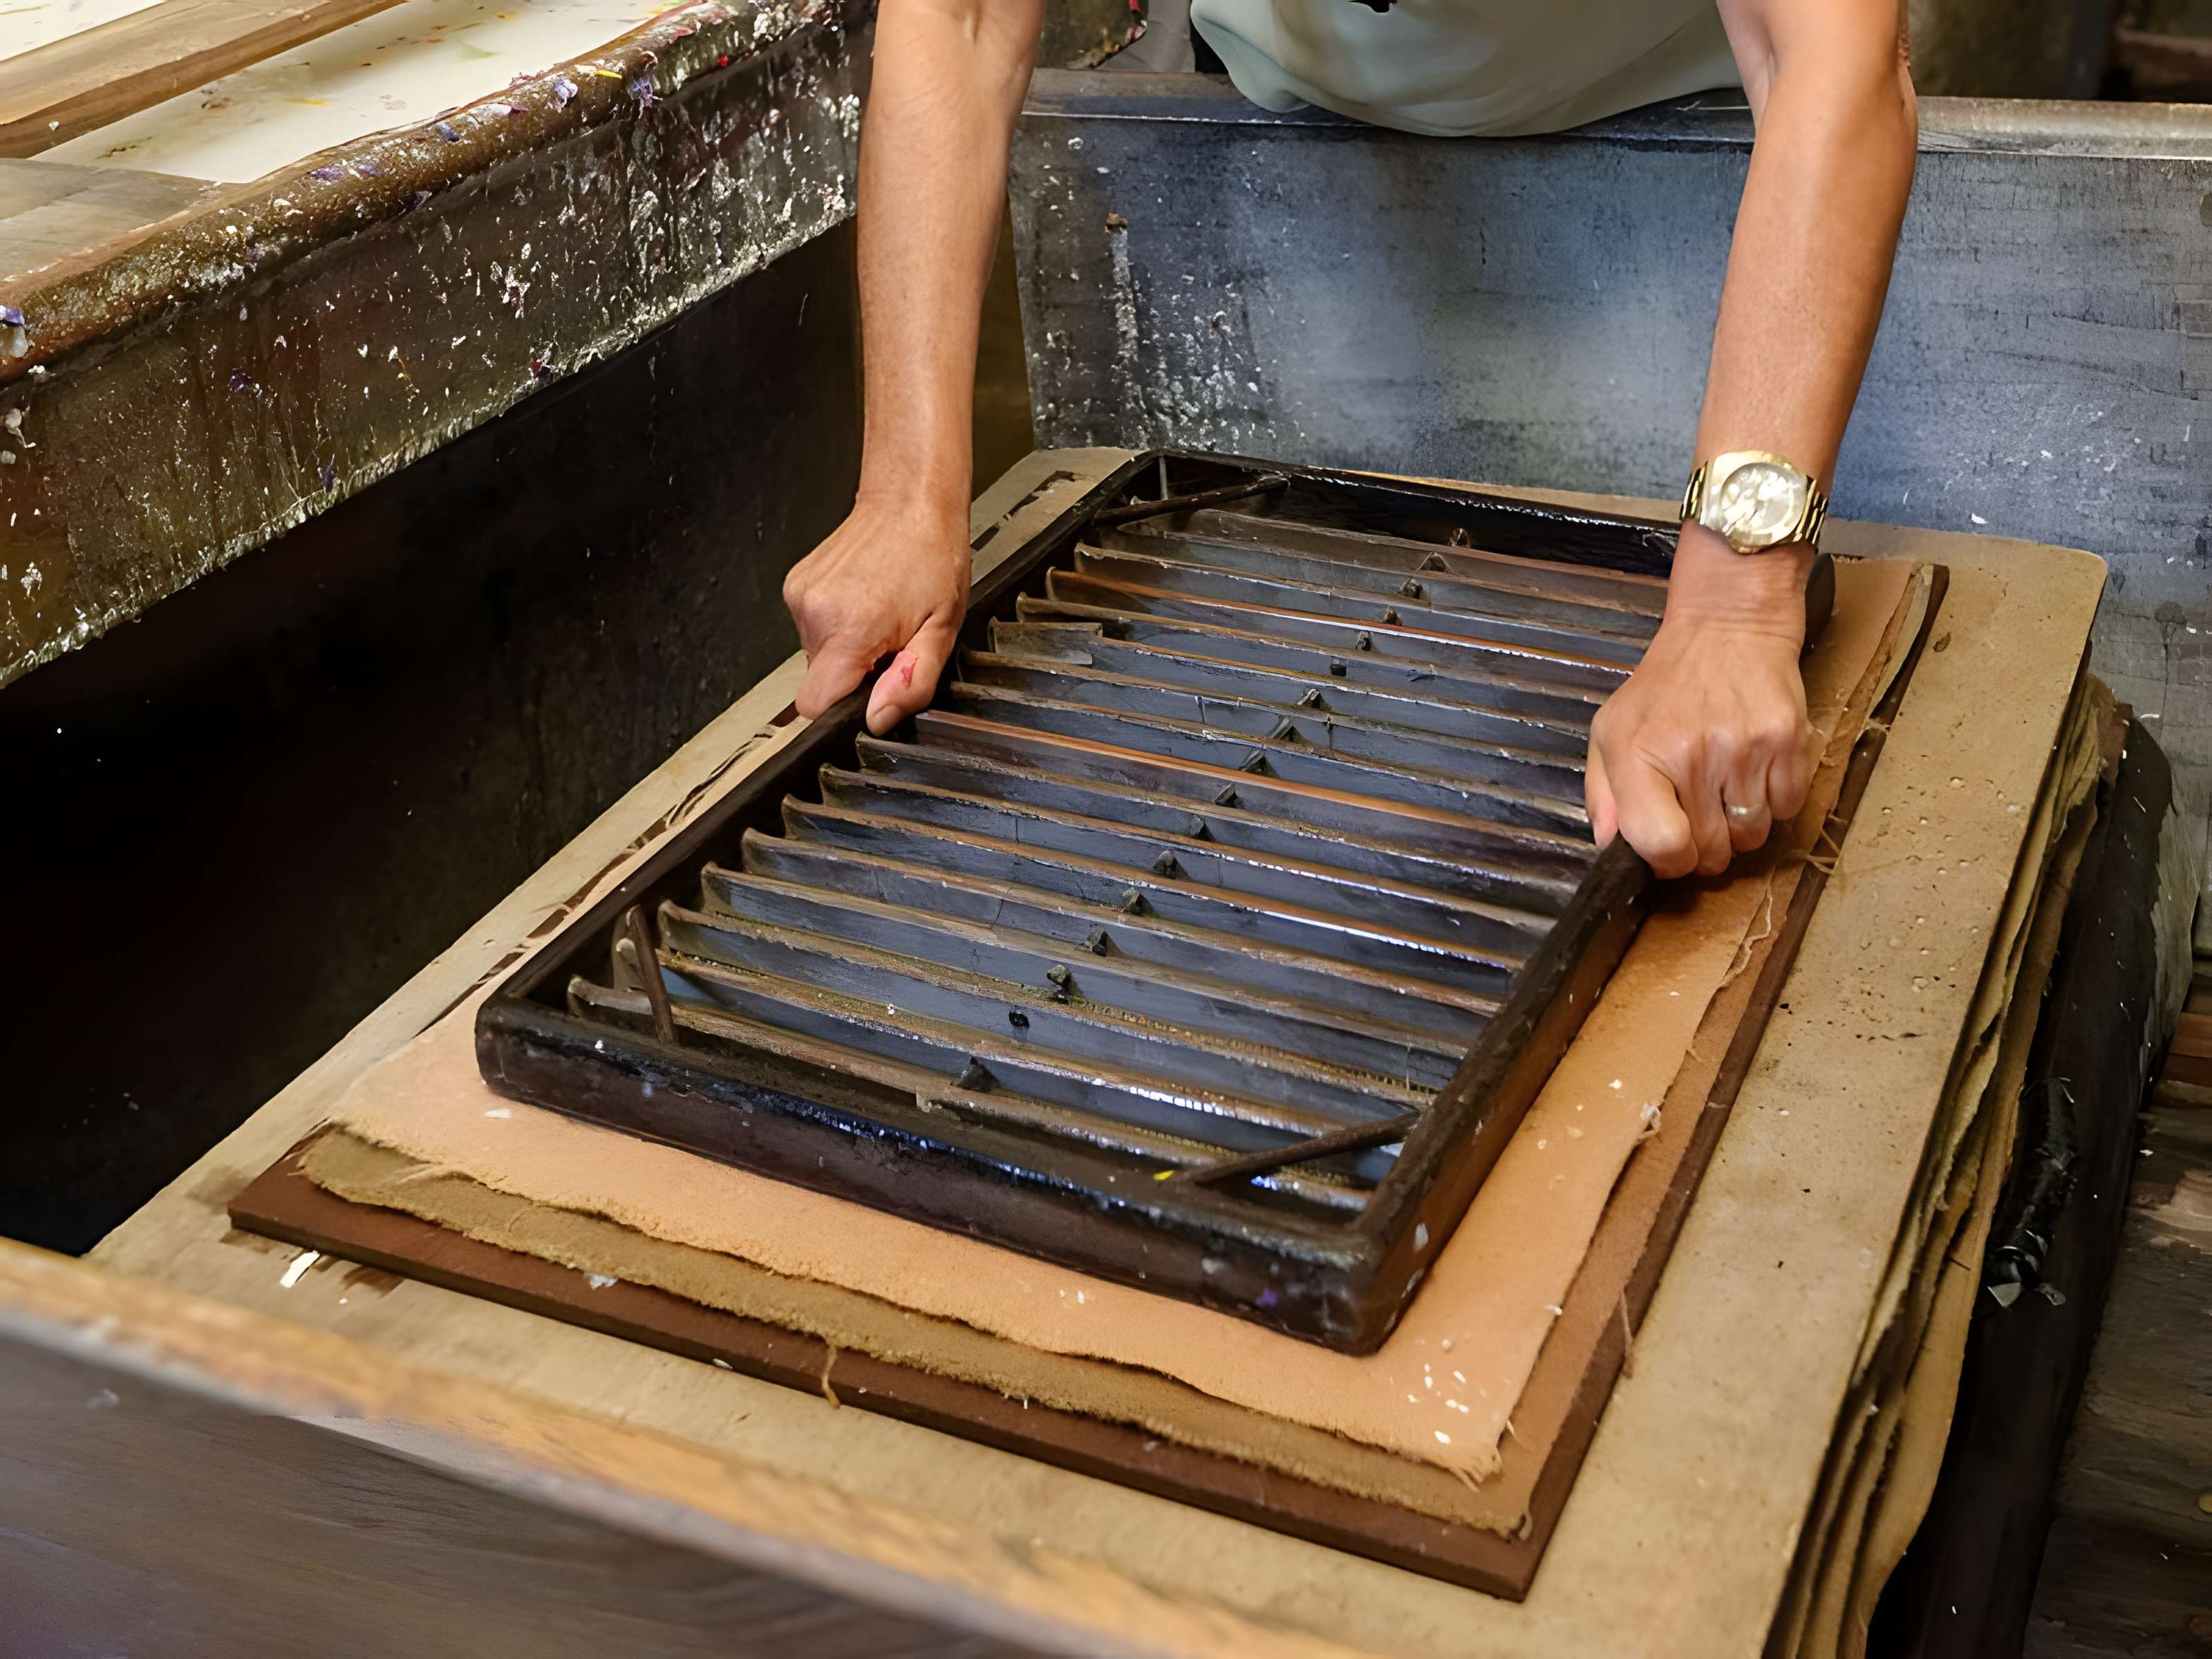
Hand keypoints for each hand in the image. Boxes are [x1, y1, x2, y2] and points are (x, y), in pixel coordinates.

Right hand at [783, 491, 970, 732]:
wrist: (909, 502)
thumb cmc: (932, 555)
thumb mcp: (941, 630)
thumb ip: (912, 683)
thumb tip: (879, 719)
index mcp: (848, 628)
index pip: (814, 705)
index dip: (843, 708)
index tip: (871, 689)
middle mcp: (815, 611)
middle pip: (820, 679)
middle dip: (854, 673)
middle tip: (889, 641)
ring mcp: (799, 595)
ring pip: (816, 654)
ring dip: (847, 647)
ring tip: (878, 616)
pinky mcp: (795, 584)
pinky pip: (812, 627)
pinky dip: (837, 625)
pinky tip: (863, 603)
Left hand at [1584, 524, 1815, 878]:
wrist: (1727, 627)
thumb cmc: (1666, 686)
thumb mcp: (1611, 730)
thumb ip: (1603, 793)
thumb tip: (1607, 844)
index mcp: (1639, 756)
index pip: (1661, 844)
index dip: (1669, 862)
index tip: (1673, 850)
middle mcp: (1692, 755)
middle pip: (1712, 850)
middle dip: (1706, 848)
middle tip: (1701, 816)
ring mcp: (1743, 749)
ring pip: (1753, 836)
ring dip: (1742, 827)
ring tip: (1727, 789)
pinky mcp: (1787, 741)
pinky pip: (1789, 809)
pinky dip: (1775, 804)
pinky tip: (1756, 773)